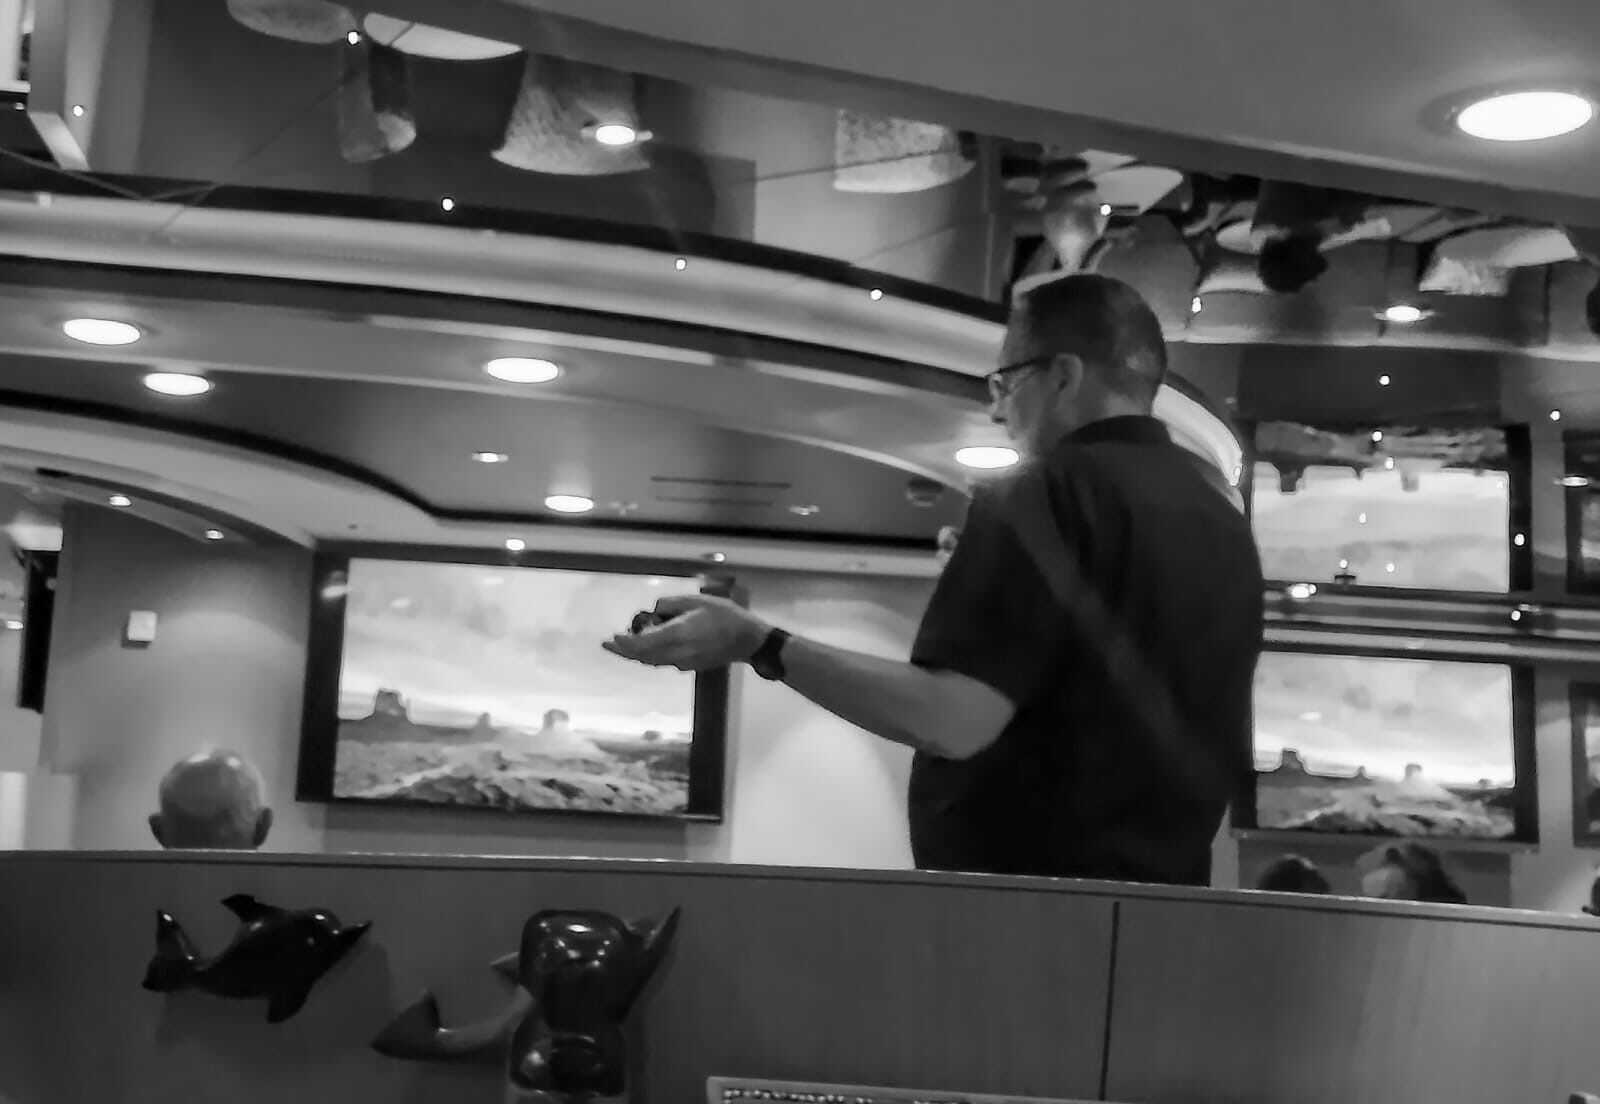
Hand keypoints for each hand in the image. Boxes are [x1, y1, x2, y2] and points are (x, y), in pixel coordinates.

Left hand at [602, 594, 769, 671]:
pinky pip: (664, 661)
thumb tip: (655, 611)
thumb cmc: (725, 616)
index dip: (624, 643)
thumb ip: (671, 605)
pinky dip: (652, 655)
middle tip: (609, 644)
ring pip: (653, 661)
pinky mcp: (690, 666)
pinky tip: (650, 646)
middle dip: (624, 651)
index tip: (612, 638)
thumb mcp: (697, 601)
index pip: (642, 644)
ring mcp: (683, 663)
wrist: (748, 640)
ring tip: (625, 644)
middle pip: (643, 657)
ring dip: (637, 654)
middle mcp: (676, 653)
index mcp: (677, 635)